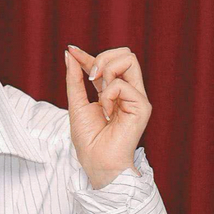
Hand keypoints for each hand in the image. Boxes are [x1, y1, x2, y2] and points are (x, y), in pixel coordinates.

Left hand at [64, 45, 151, 188]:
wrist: (97, 163)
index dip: (87, 55)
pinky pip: (123, 84)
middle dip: (102, 57)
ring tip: (99, 92)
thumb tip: (70, 54)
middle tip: (90, 77)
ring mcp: (137, 98)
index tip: (71, 50)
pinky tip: (107, 112)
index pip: (105, 63)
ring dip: (107, 70)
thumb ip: (74, 79)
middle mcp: (127, 92)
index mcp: (113, 92)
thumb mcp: (76, 103)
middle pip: (125, 53)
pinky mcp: (142, 106)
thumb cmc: (89, 140)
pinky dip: (108, 94)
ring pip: (130, 59)